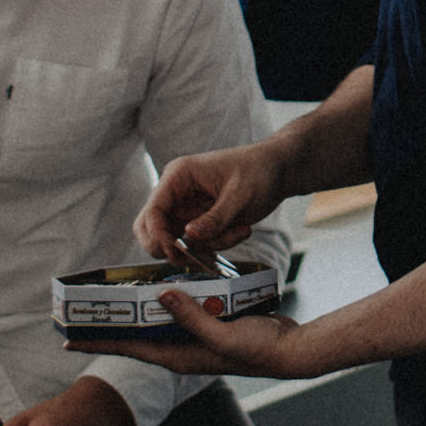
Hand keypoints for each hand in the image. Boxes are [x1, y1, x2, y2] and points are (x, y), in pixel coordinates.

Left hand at [68, 291, 315, 379]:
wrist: (290, 350)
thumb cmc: (259, 349)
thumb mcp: (223, 334)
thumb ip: (192, 316)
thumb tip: (160, 294)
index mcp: (179, 357)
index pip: (130, 349)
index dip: (99, 343)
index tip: (68, 340)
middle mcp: (182, 349)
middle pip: (137, 336)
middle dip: (111, 326)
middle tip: (84, 313)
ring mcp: (195, 339)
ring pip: (157, 323)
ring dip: (136, 311)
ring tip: (113, 297)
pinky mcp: (208, 326)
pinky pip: (179, 312)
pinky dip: (165, 300)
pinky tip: (160, 285)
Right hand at [137, 138, 288, 261]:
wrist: (276, 171)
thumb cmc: (258, 172)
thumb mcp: (240, 195)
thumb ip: (216, 218)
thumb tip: (189, 237)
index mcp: (179, 176)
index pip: (152, 211)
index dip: (158, 236)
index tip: (177, 251)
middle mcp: (176, 194)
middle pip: (149, 229)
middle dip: (170, 247)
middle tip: (197, 254)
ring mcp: (186, 210)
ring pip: (174, 242)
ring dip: (204, 248)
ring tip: (237, 231)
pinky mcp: (198, 224)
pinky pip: (196, 246)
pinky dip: (217, 247)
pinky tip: (241, 230)